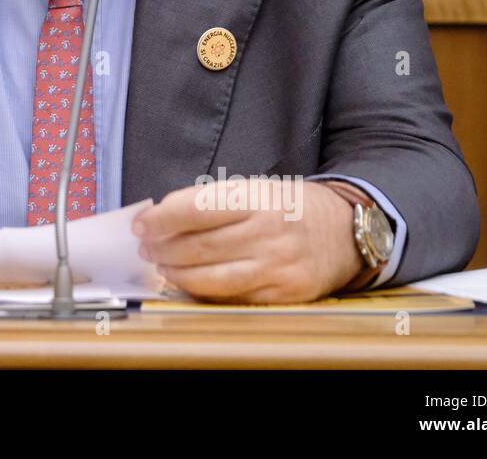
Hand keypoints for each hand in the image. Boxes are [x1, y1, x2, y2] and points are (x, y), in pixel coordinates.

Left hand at [131, 177, 364, 302]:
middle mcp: (269, 232)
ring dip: (177, 274)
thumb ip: (213, 203)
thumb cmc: (290, 208)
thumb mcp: (256, 190)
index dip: (162, 218)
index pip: (196, 209)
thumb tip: (163, 219)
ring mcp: (278, 266)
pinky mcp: (284, 293)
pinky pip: (233, 297)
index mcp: (258, 199)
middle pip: (200, 246)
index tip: (141, 224)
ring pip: (212, 277)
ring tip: (162, 267)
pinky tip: (189, 284)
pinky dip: (204, 292)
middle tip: (146, 248)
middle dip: (163, 249)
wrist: (345, 231)